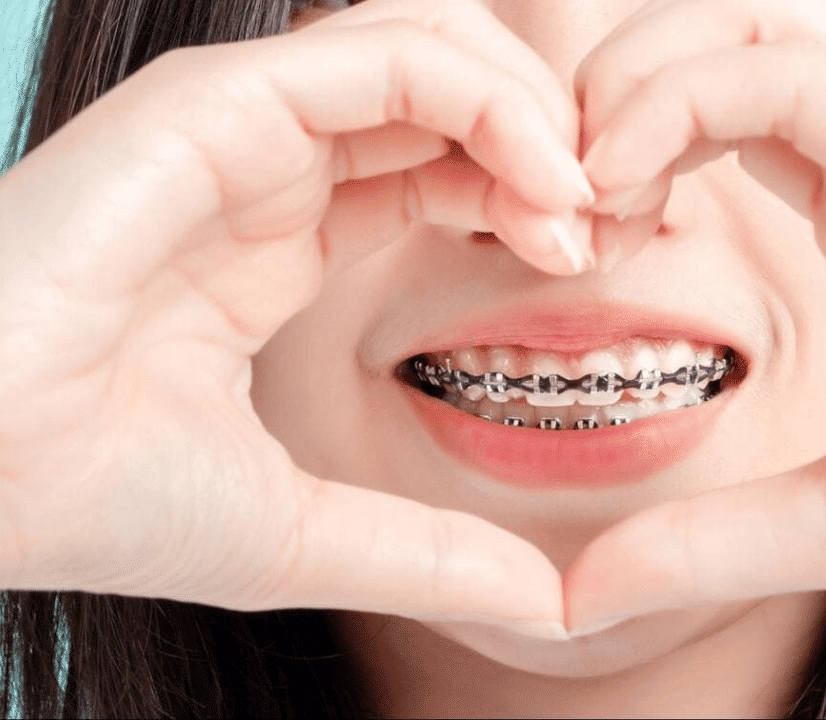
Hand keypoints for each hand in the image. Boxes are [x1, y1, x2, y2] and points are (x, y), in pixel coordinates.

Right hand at [0, 0, 593, 633]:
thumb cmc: (100, 502)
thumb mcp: (306, 533)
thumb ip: (428, 555)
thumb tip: (548, 607)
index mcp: (291, 236)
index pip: (447, 167)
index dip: (538, 196)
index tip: (599, 256)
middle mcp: (274, 168)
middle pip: (455, 96)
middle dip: (554, 141)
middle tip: (617, 218)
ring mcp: (245, 130)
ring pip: (430, 50)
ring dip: (532, 112)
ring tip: (583, 205)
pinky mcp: (213, 109)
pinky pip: (383, 54)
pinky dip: (483, 97)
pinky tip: (542, 183)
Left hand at [565, 0, 825, 629]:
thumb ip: (704, 538)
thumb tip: (579, 596)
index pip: (710, 103)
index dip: (612, 150)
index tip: (559, 240)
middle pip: (715, 34)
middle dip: (605, 94)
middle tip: (548, 199)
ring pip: (745, 25)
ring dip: (628, 88)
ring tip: (578, 191)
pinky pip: (789, 77)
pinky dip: (677, 104)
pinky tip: (616, 186)